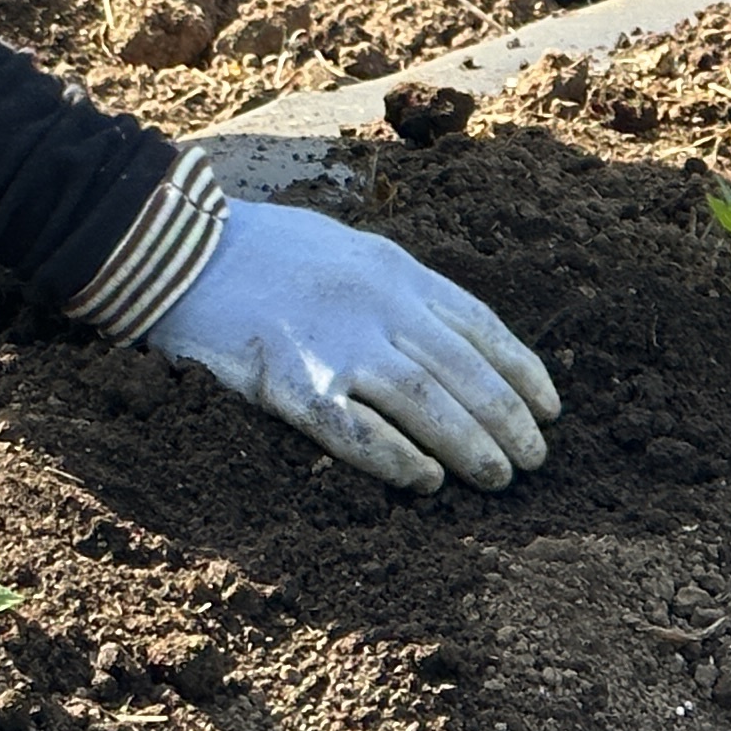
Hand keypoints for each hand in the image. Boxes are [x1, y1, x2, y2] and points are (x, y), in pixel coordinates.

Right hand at [140, 198, 558, 493]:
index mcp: (394, 269)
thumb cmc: (263, 250)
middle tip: (535, 459)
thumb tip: (443, 332)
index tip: (549, 407)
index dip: (521, 370)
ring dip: (469, 444)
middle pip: (462, 369)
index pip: (478, 325)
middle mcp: (376, 303)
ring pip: (425, 402)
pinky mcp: (292, 383)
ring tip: (498, 477)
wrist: (180, 250)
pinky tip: (425, 482)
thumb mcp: (346, 248)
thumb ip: (394, 288)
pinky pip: (357, 432)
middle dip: (507, 418)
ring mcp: (335, 343)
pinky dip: (398, 459)